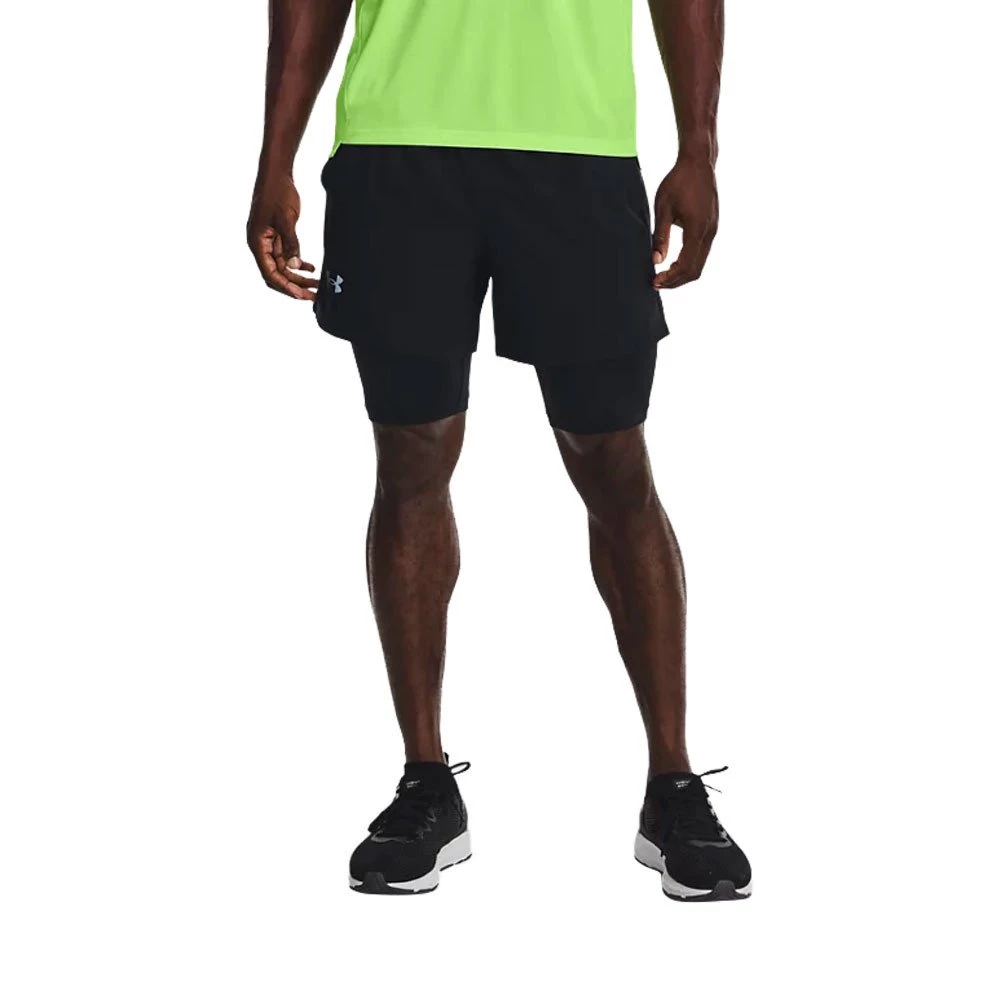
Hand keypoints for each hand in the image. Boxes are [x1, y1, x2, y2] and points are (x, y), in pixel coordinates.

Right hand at [247, 174, 318, 300]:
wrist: (276, 174)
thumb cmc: (276, 192)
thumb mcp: (286, 219)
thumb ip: (290, 243)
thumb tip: (294, 266)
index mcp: (257, 243)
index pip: (270, 274)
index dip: (286, 287)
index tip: (301, 296)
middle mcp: (260, 245)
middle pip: (277, 275)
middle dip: (295, 286)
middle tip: (313, 295)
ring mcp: (268, 242)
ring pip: (284, 267)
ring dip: (299, 277)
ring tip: (317, 284)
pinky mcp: (277, 237)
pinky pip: (287, 256)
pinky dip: (298, 263)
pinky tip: (311, 267)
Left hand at [651, 157, 718, 288]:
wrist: (698, 163)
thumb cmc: (678, 182)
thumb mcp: (663, 209)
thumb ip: (660, 236)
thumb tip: (656, 261)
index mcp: (697, 229)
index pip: (686, 265)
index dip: (670, 278)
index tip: (654, 282)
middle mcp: (709, 233)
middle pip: (695, 270)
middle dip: (676, 281)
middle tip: (657, 283)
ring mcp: (713, 230)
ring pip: (700, 264)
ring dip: (682, 274)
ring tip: (663, 275)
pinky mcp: (712, 227)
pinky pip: (702, 253)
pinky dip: (688, 263)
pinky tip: (674, 263)